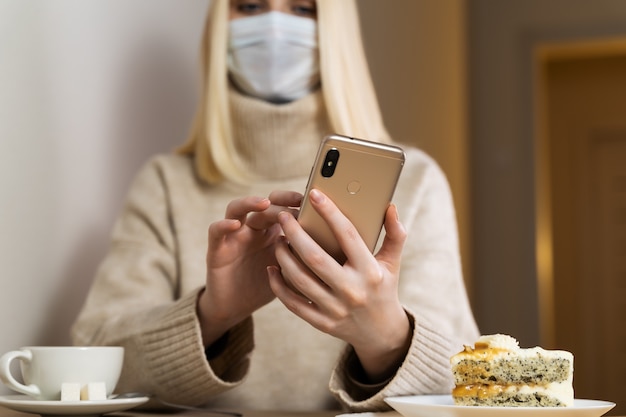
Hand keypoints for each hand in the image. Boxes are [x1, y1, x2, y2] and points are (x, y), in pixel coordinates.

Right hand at [198, 191, 301, 346]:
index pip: (284, 208)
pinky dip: (223, 225)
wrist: (236, 308)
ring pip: (237, 209)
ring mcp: (233, 236)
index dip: (296, 202)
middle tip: (294, 200)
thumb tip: (338, 248)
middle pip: (264, 206)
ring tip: (264, 203)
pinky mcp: (217, 249)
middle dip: (279, 201)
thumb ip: (304, 257)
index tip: (314, 201)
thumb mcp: (289, 271)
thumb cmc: (266, 287)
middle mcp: (252, 229)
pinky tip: (234, 224)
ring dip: (250, 203)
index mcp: (272, 232)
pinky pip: (216, 231)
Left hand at [268, 189, 409, 381]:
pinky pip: (294, 303)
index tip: (314, 194)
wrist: (382, 333)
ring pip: (300, 280)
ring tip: (278, 238)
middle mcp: (352, 290)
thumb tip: (390, 207)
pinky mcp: (322, 323)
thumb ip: (394, 235)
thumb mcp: (392, 263)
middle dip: (295, 234)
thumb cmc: (384, 288)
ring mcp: (336, 309)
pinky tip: (272, 268)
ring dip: (284, 257)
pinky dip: (279, 286)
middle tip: (283, 216)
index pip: (348, 236)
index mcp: (370, 271)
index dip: (330, 212)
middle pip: (315, 258)